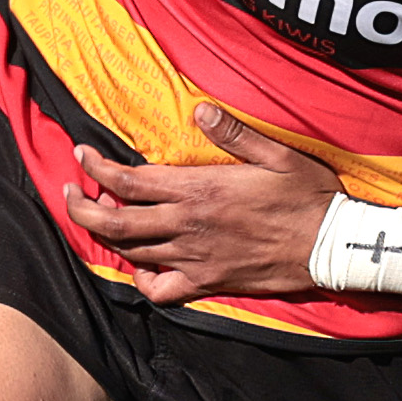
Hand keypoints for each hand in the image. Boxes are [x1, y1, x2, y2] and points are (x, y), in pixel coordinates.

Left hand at [61, 104, 343, 302]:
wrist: (333, 247)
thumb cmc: (308, 196)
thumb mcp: (276, 154)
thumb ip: (233, 132)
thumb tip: (198, 108)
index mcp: (199, 190)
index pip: (129, 180)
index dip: (96, 167)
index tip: (81, 154)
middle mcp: (188, 226)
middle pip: (115, 221)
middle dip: (81, 206)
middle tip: (68, 192)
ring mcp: (195, 259)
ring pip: (131, 252)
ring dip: (106, 236)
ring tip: (97, 220)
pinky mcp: (209, 283)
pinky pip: (161, 291)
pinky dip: (143, 281)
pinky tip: (141, 267)